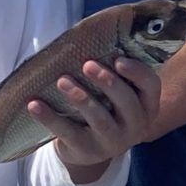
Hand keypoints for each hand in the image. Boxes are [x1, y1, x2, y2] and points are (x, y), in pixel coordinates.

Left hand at [30, 57, 162, 183]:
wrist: (88, 148)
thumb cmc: (104, 107)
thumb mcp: (115, 94)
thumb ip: (113, 71)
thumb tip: (93, 35)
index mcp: (146, 105)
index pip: (151, 86)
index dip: (137, 72)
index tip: (118, 59)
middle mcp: (135, 126)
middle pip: (126, 102)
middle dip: (107, 82)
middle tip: (87, 64)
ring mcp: (112, 142)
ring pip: (99, 119)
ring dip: (80, 97)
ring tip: (61, 81)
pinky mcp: (87, 151)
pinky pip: (68, 133)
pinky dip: (50, 117)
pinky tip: (34, 104)